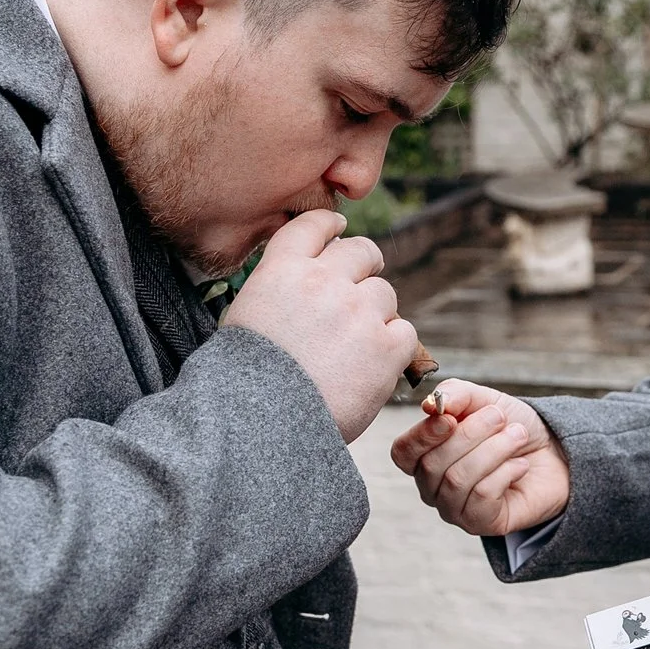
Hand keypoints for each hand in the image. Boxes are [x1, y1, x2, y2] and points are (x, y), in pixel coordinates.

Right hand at [223, 210, 414, 442]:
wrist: (261, 423)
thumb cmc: (243, 382)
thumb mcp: (246, 317)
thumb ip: (277, 292)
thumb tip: (300, 288)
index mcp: (282, 269)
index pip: (314, 225)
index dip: (331, 225)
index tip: (340, 229)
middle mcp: (323, 280)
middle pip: (361, 252)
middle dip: (365, 265)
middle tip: (362, 288)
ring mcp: (358, 311)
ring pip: (385, 294)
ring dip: (377, 314)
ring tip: (359, 346)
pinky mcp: (385, 345)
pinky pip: (405, 333)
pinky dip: (395, 348)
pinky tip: (376, 366)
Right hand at [390, 378, 570, 536]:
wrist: (552, 452)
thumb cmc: (510, 426)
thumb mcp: (483, 399)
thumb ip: (455, 394)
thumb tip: (431, 405)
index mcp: (424, 456)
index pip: (403, 452)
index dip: (422, 435)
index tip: (451, 417)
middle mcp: (433, 487)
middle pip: (432, 465)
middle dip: (471, 435)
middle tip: (500, 417)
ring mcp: (454, 509)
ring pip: (458, 481)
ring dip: (493, 450)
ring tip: (518, 435)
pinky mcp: (481, 523)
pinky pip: (482, 496)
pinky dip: (505, 472)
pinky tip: (520, 466)